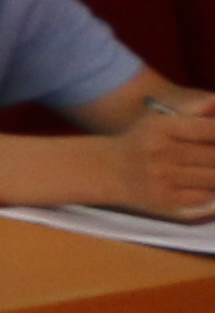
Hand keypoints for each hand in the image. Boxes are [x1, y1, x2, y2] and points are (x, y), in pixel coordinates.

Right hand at [113, 101, 214, 224]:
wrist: (108, 169)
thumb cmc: (144, 142)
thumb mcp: (162, 120)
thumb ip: (196, 113)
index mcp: (161, 127)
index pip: (209, 130)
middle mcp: (160, 151)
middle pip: (214, 156)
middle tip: (212, 156)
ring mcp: (162, 177)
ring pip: (212, 178)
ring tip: (209, 167)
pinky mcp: (165, 199)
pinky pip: (203, 197)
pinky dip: (209, 191)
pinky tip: (205, 185)